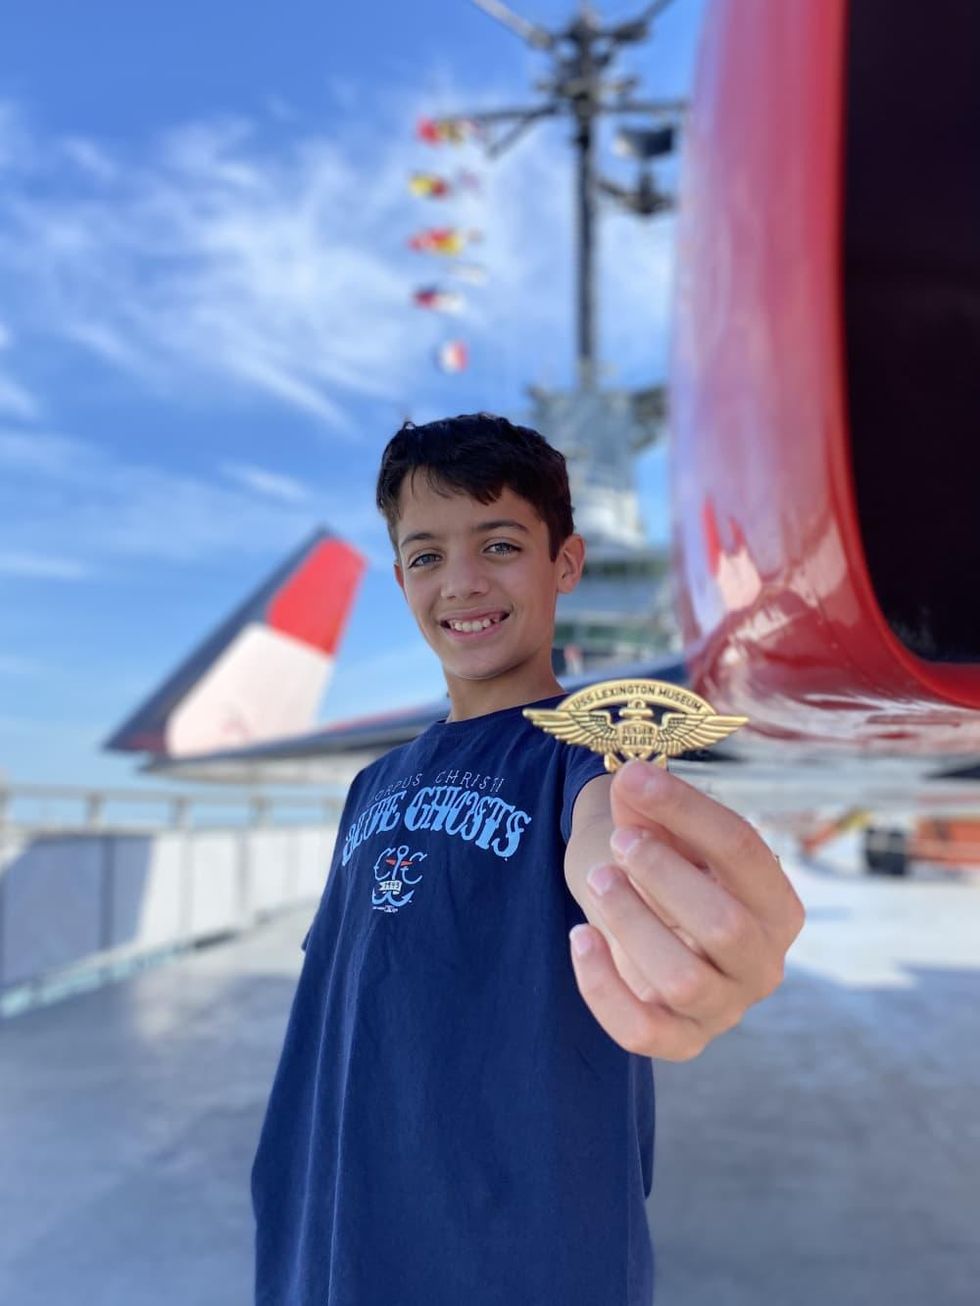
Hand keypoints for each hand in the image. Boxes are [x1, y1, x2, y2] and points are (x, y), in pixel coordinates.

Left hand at [568, 758, 805, 1061]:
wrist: (650, 934)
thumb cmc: (667, 876)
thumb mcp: (664, 835)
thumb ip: (652, 808)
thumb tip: (632, 779)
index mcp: (776, 903)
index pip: (743, 851)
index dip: (686, 810)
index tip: (634, 779)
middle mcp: (764, 962)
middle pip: (725, 925)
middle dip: (663, 876)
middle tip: (621, 842)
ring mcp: (725, 1008)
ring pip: (684, 981)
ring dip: (632, 923)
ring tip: (598, 879)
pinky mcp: (681, 1041)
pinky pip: (642, 1032)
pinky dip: (602, 986)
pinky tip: (579, 937)